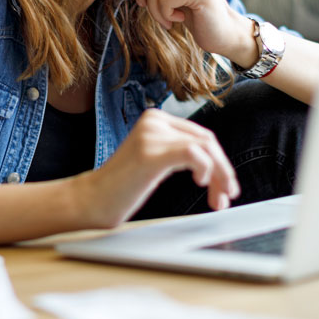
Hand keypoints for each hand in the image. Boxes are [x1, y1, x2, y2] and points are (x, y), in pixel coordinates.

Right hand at [73, 109, 239, 228]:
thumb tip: (219, 164)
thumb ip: (179, 151)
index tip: (225, 186)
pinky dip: (206, 169)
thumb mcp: (155, 160)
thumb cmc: (123, 187)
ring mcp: (151, 134)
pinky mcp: (151, 152)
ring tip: (218, 199)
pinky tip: (201, 183)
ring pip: (205, 147)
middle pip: (207, 140)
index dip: (220, 161)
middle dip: (223, 170)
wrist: (91, 200)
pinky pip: (193, 154)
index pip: (201, 135)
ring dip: (219, 176)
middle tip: (227, 196)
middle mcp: (154, 120)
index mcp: (156, 118)